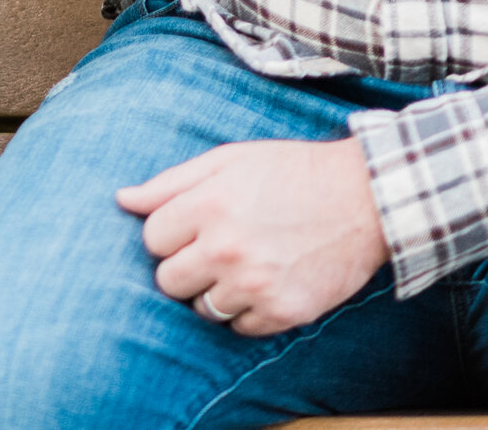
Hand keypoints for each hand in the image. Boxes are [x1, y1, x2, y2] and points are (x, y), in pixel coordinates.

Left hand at [116, 138, 387, 335]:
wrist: (365, 199)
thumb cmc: (291, 172)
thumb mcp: (227, 160)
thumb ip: (169, 183)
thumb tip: (122, 200)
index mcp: (206, 207)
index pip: (151, 239)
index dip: (169, 233)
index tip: (191, 227)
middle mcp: (226, 249)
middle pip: (168, 280)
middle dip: (183, 266)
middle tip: (212, 250)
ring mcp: (255, 285)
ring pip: (202, 309)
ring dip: (214, 292)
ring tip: (241, 267)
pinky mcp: (285, 312)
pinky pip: (240, 328)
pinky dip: (247, 312)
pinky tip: (264, 285)